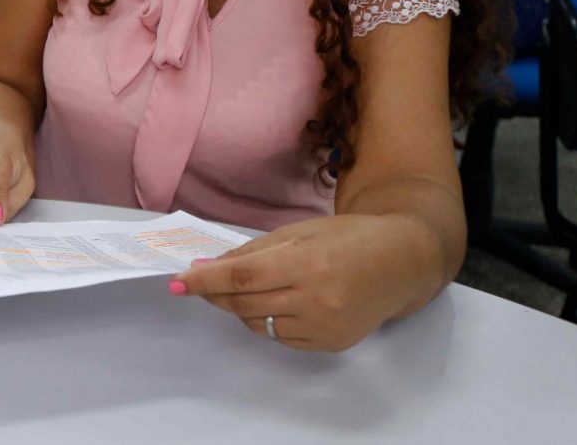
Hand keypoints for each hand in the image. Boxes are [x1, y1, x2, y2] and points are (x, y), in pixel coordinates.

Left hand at [171, 213, 439, 351]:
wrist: (400, 263)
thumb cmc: (346, 238)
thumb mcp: (297, 232)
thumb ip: (251, 252)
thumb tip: (207, 268)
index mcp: (305, 263)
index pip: (240, 277)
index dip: (204, 282)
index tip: (176, 283)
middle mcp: (315, 299)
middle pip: (244, 303)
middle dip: (215, 293)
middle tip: (199, 283)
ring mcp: (324, 326)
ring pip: (259, 324)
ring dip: (239, 307)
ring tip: (242, 289)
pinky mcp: (331, 344)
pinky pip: (282, 337)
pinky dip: (268, 320)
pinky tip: (275, 303)